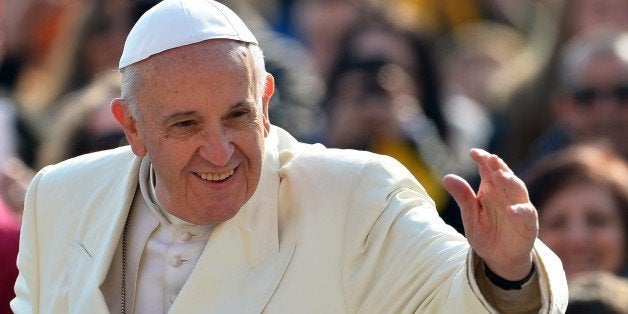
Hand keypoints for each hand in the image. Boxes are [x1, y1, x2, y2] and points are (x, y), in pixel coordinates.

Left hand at [442, 149, 537, 279]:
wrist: (498, 259)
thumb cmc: (485, 234)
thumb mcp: (470, 217)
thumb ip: (463, 198)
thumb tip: (447, 177)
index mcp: (491, 190)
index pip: (488, 169)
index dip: (483, 159)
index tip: (473, 152)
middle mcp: (506, 195)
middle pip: (504, 175)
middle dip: (498, 166)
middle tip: (490, 158)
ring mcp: (519, 207)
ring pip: (518, 190)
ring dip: (510, 182)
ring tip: (500, 176)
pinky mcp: (528, 224)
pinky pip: (527, 214)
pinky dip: (520, 211)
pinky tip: (511, 210)